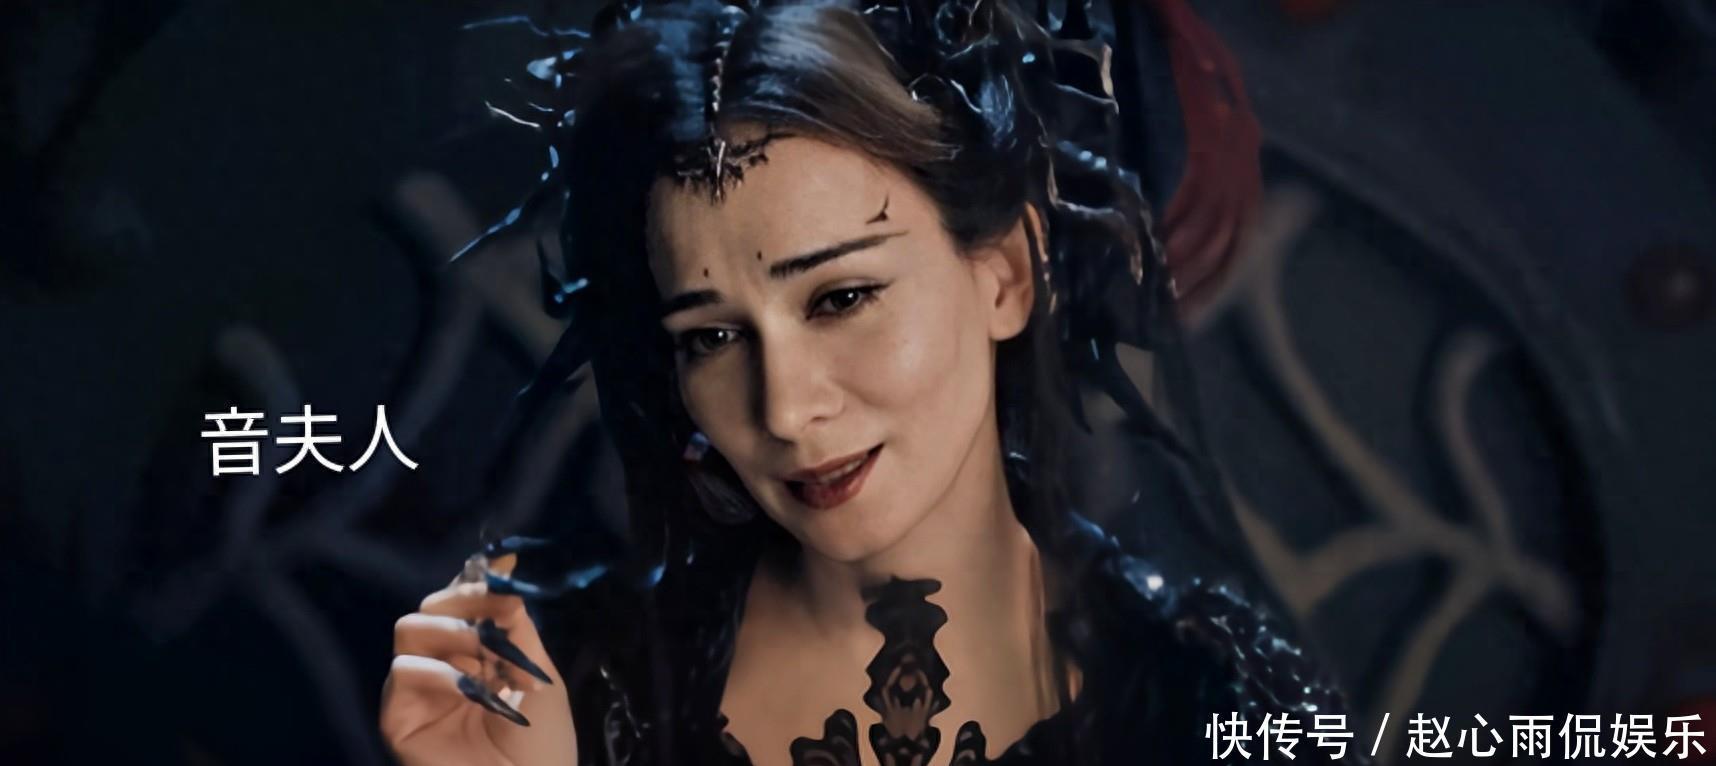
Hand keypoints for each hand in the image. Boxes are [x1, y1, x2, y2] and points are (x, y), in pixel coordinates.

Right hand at [381, 540, 577, 765]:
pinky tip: (467, 686)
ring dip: (449, 630)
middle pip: (431, 608)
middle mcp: (443, 666)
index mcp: (478, 655)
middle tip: (490, 610)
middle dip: (462, 600)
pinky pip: (402, 672)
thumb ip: (515, 625)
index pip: (462, 603)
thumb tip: (503, 568)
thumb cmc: (542, 744)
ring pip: (409, 630)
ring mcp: (418, 691)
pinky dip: (435, 670)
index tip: (503, 567)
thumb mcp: (538, 672)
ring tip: (481, 649)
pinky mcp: (399, 718)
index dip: (476, 583)